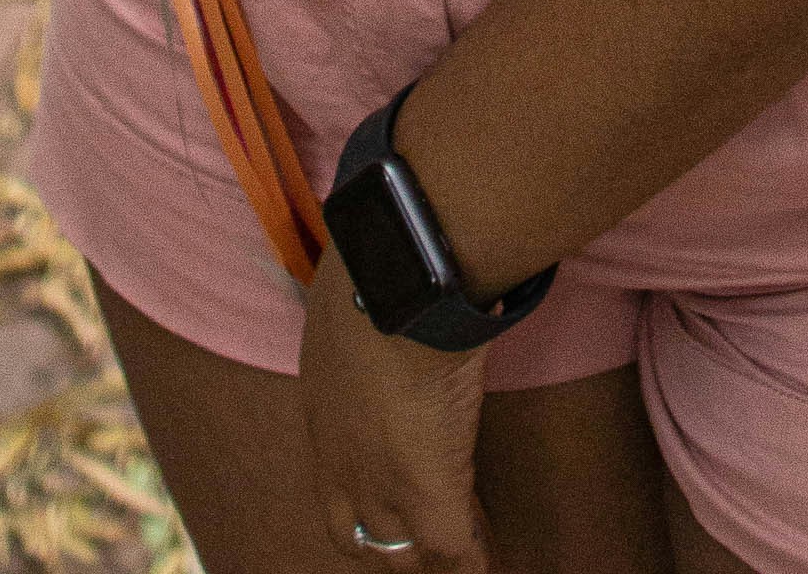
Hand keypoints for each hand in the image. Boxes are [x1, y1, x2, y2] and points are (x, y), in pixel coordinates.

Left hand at [298, 248, 491, 570]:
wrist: (398, 281)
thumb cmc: (374, 264)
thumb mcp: (347, 294)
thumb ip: (360, 311)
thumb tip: (386, 285)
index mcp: (321, 411)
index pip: (334, 479)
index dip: (360, 496)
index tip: (383, 493)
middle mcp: (340, 461)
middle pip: (355, 535)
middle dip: (385, 544)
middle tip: (416, 540)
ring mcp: (381, 485)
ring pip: (400, 553)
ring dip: (425, 554)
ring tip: (456, 555)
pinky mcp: (428, 491)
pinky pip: (454, 548)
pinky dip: (472, 560)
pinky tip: (486, 565)